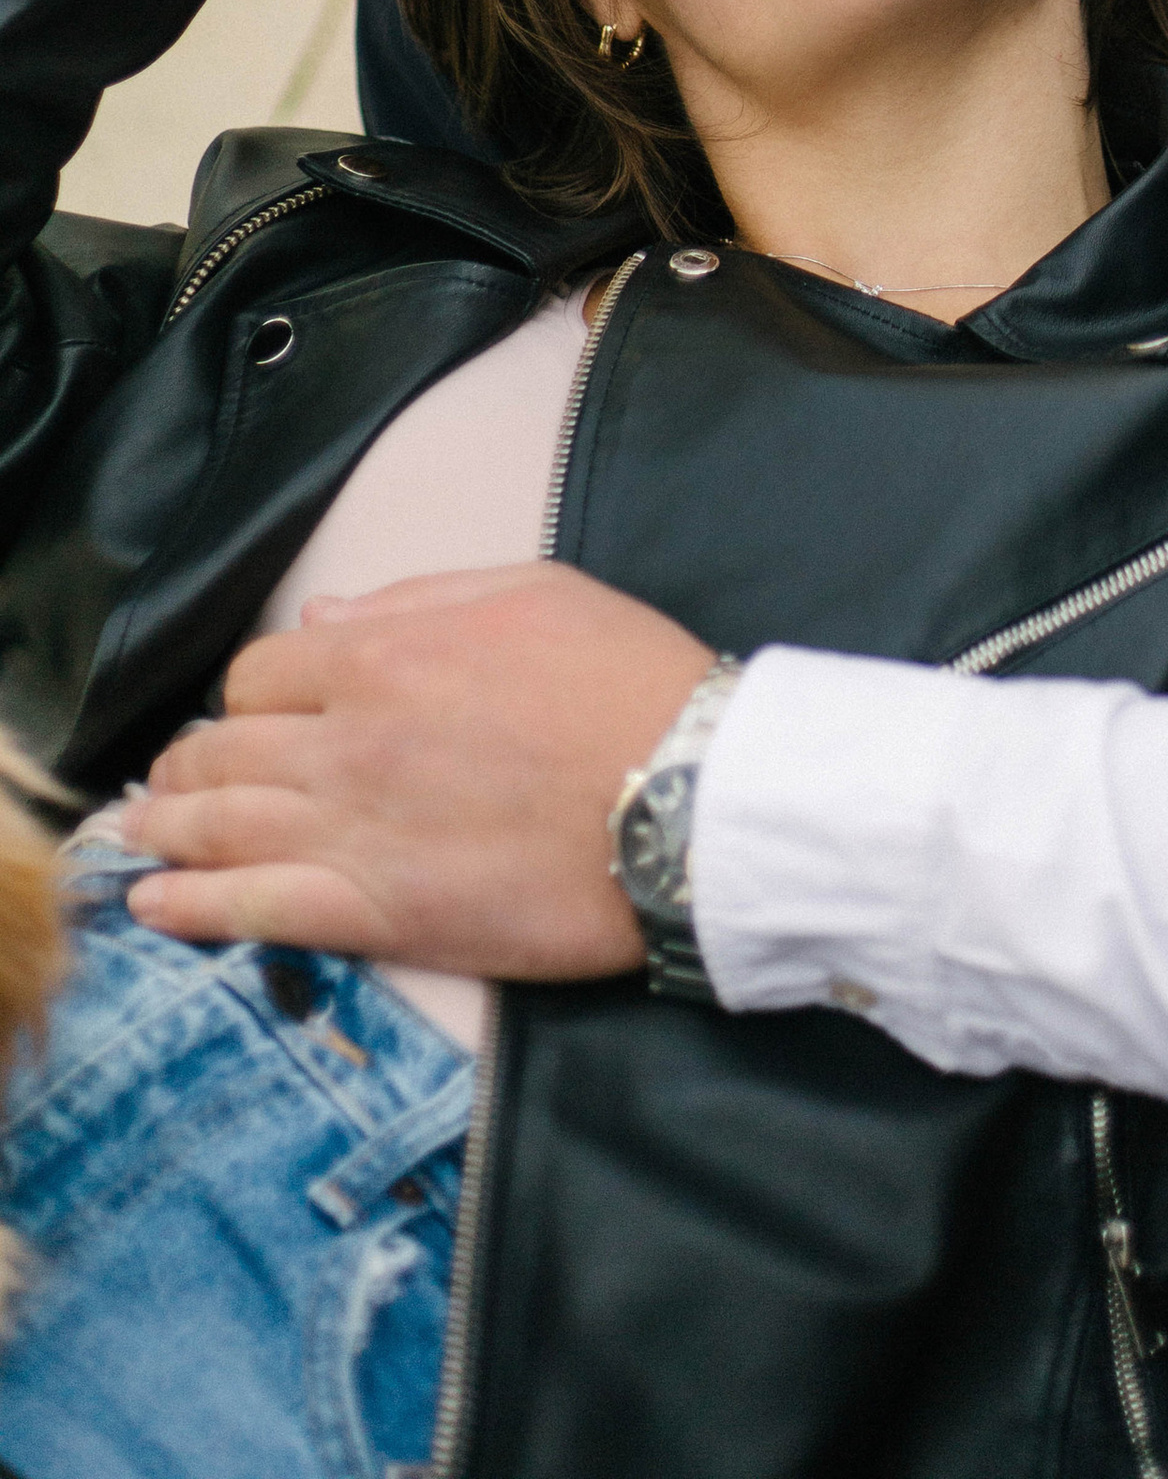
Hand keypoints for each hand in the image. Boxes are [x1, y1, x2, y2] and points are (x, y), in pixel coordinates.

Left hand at [120, 566, 714, 973]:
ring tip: (141, 838)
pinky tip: (154, 907)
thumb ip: (418, 600)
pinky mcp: (376, 911)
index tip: (259, 717)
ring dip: (165, 829)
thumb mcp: (535, 592)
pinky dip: (189, 909)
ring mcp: (354, 829)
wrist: (690, 795)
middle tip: (174, 785)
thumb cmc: (630, 683)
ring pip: (216, 826)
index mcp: (385, 655)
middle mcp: (349, 740)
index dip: (252, 694)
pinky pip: (252, 910)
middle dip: (188, 766)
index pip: (264, 672)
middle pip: (221, 750)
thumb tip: (326, 619)